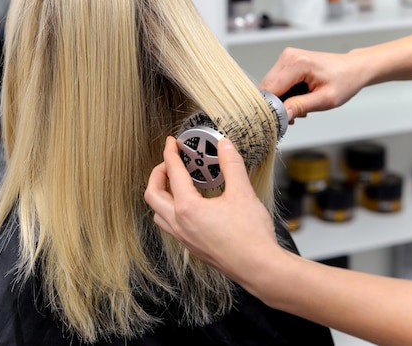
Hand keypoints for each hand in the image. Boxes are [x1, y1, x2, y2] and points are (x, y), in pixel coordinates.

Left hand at [144, 137, 280, 282]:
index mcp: (188, 208)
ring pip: (158, 213)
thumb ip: (231, 165)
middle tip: (169, 163)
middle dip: (158, 174)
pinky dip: (171, 210)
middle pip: (152, 194)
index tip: (171, 144)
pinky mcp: (192, 247)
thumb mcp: (243, 192)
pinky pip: (170, 226)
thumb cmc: (250, 236)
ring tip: (175, 183)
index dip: (170, 153)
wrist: (258, 267)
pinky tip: (189, 206)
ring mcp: (184, 238)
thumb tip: (225, 146)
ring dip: (161, 195)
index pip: (173, 173)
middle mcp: (180, 224)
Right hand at [259, 47, 370, 121]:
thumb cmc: (344, 81)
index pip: (271, 90)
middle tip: (295, 115)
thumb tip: (280, 115)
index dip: (273, 108)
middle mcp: (288, 57)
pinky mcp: (286, 62)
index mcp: (298, 63)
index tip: (282, 122)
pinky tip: (298, 98)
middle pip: (267, 88)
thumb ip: (300, 106)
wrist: (353, 68)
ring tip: (301, 106)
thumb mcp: (325, 99)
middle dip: (277, 105)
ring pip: (270, 87)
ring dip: (281, 101)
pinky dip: (284, 95)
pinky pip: (276, 83)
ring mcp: (286, 58)